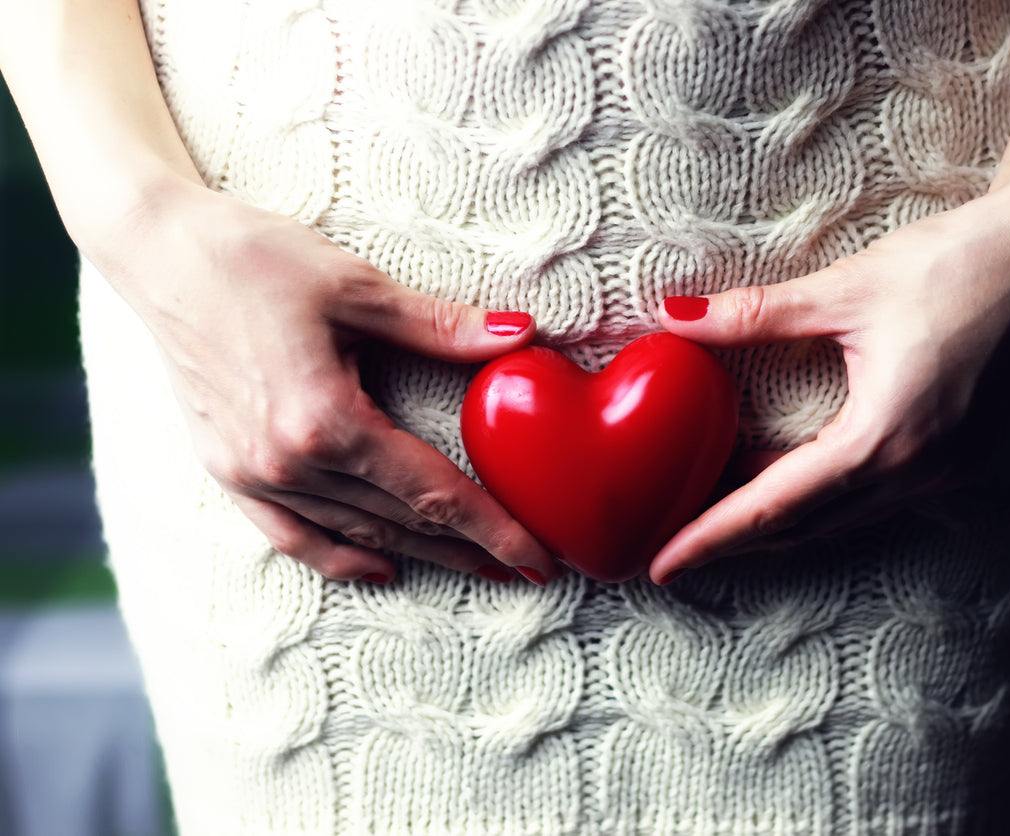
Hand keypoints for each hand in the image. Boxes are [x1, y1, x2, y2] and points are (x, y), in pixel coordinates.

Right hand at [103, 182, 560, 584]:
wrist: (160, 252)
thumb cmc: (257, 258)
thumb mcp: (358, 287)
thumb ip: (442, 326)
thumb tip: (523, 333)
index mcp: (326, 420)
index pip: (431, 492)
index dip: (492, 527)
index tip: (538, 557)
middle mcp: (287, 462)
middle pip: (400, 523)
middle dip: (469, 549)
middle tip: (525, 569)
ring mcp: (252, 474)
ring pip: (354, 534)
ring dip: (418, 554)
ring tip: (473, 567)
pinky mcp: (227, 470)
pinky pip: (290, 534)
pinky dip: (337, 557)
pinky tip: (376, 566)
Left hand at [648, 184, 1009, 583]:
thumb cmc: (958, 262)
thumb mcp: (847, 289)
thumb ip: (753, 314)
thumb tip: (671, 315)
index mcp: (885, 439)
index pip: (775, 505)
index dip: (712, 535)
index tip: (662, 564)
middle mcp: (921, 472)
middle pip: (806, 524)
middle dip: (737, 534)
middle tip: (679, 536)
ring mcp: (953, 473)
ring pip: (845, 515)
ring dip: (784, 515)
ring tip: (726, 504)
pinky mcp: (973, 459)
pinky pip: (884, 496)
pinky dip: (833, 495)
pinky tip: (804, 471)